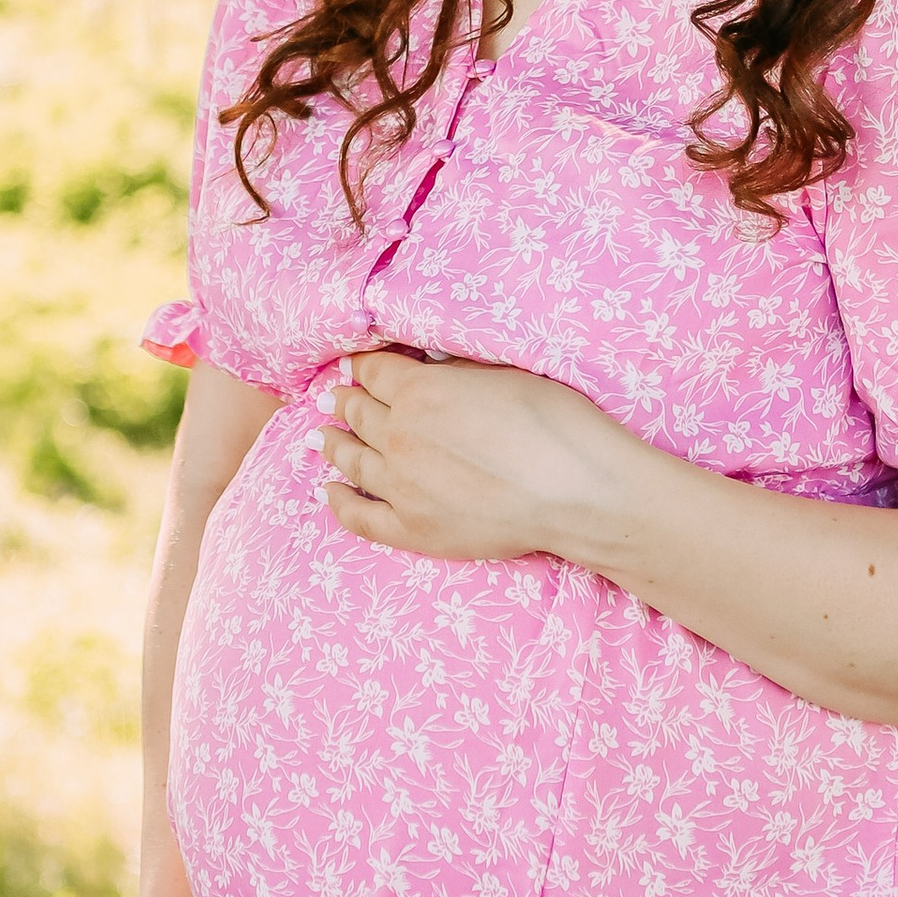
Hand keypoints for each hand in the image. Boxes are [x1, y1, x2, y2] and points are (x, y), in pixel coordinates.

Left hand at [316, 345, 629, 562]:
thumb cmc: (553, 423)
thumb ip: (455, 372)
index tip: (354, 366)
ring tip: (323, 438)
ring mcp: (399, 487)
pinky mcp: (411, 530)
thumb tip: (432, 369)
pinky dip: (339, 502)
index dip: (362, 366)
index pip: (374, 372)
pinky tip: (329, 492)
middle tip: (334, 399)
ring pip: (352, 460)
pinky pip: (360, 516)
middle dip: (345, 402)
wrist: (574, 490)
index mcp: (418, 391)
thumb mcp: (501, 373)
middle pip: (358, 414)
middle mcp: (397, 436)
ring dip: (334, 445)